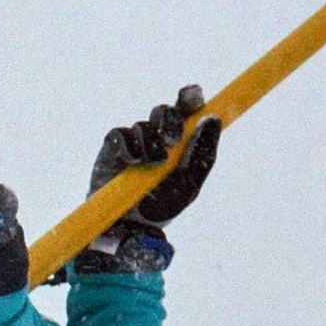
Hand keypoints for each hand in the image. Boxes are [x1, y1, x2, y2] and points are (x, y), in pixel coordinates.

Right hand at [74, 86, 217, 273]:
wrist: (128, 227)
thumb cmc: (162, 207)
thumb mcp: (190, 184)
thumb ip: (203, 154)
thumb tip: (212, 119)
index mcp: (181, 141)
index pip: (188, 110)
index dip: (191, 97)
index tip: (193, 97)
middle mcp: (157, 137)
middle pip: (165, 111)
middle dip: (170, 121)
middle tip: (172, 140)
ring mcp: (135, 141)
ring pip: (144, 124)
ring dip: (150, 143)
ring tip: (151, 165)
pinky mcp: (112, 147)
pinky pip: (121, 134)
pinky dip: (130, 145)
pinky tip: (133, 162)